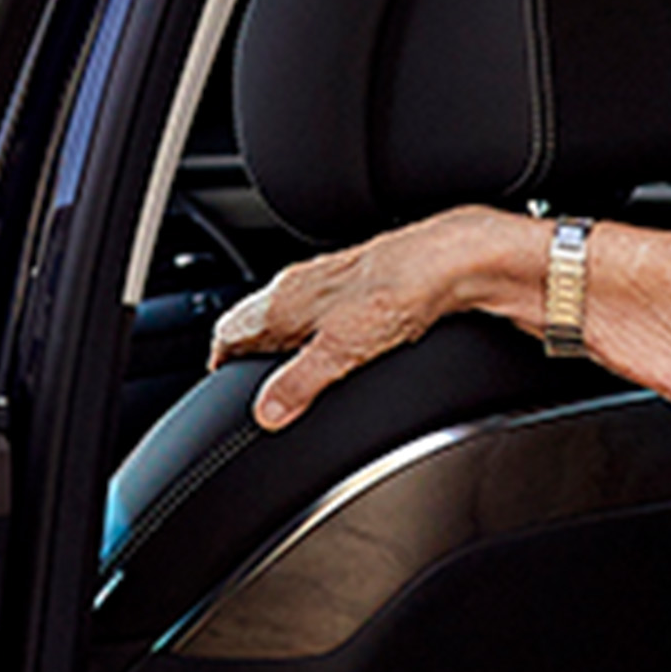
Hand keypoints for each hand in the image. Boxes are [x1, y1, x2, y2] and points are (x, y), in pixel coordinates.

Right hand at [210, 206, 523, 430]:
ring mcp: (332, 280)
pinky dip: (318, 328)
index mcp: (283, 300)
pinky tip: (338, 340)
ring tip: (287, 366)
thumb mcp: (341, 351)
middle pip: (256, 321)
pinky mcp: (363, 281)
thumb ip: (299, 382)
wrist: (448, 259)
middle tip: (250, 380)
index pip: (230, 331)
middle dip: (248, 350)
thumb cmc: (397, 290)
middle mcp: (301, 284)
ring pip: (289, 311)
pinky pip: (324, 307)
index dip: (222, 360)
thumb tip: (267, 412)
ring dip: (282, 338)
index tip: (222, 382)